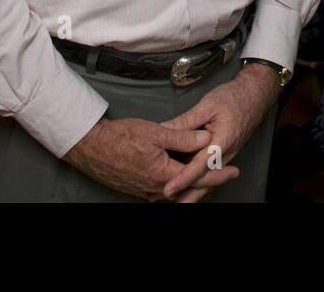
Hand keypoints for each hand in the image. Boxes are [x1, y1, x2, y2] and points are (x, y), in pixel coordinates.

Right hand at [63, 117, 230, 200]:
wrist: (90, 147)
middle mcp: (155, 189)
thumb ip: (183, 137)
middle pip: (189, 187)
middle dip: (208, 180)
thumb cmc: (120, 137)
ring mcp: (145, 191)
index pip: (198, 176)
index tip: (233, 171)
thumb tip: (205, 139)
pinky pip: (162, 190)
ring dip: (191, 182)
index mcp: (163, 174)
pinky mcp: (137, 189)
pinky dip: (176, 183)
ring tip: (207, 172)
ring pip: (175, 190)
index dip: (218, 173)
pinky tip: (180, 174)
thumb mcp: (156, 132)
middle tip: (226, 173)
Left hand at [159, 64, 280, 201]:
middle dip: (186, 194)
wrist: (255, 96)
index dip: (183, 179)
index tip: (169, 189)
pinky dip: (197, 180)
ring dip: (191, 190)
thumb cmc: (233, 98)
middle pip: (205, 181)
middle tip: (165, 198)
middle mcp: (226, 154)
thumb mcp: (207, 106)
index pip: (200, 166)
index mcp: (222, 142)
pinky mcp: (223, 155)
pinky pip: (210, 172)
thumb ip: (185, 122)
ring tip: (172, 197)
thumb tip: (163, 131)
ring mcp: (226, 157)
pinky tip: (184, 183)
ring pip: (208, 179)